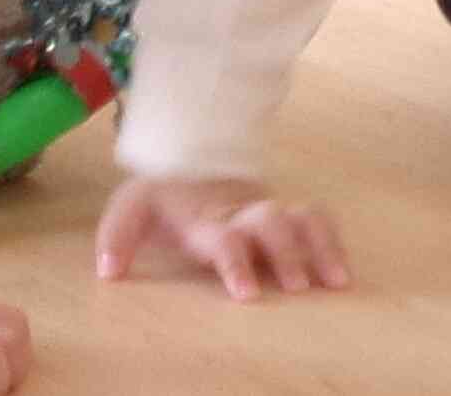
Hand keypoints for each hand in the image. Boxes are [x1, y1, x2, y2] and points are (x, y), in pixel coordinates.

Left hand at [94, 176, 351, 301]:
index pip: (223, 237)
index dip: (236, 262)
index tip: (248, 295)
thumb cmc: (165, 198)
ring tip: (337, 281)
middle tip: (298, 288)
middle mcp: (242, 213)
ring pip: (301, 217)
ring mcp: (268, 210)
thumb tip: (108, 272)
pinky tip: (343, 274)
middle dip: (285, 254)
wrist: (194, 156)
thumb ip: (117, 235)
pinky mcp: (286, 212)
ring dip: (319, 246)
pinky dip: (332, 241)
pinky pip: (316, 218)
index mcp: (205, 217)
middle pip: (271, 223)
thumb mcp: (133, 208)